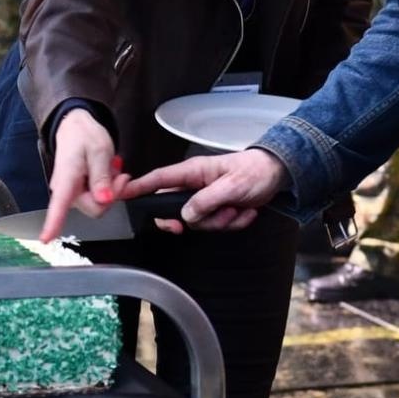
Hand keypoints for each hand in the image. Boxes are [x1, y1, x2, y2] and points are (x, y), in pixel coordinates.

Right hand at [40, 109, 128, 241]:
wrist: (76, 127)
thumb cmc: (84, 136)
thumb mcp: (99, 150)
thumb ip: (101, 175)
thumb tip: (104, 199)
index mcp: (67, 179)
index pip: (59, 204)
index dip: (53, 223)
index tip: (45, 239)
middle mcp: (67, 191)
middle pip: (95, 207)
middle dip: (113, 194)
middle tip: (121, 174)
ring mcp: (74, 194)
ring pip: (100, 203)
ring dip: (113, 189)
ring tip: (113, 168)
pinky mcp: (81, 194)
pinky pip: (100, 198)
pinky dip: (112, 188)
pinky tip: (115, 174)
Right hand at [122, 148, 287, 232]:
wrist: (277, 175)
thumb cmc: (255, 170)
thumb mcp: (232, 185)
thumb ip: (206, 200)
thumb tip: (186, 215)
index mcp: (193, 172)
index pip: (159, 179)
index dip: (138, 187)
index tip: (121, 194)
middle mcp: (195, 185)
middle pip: (175, 210)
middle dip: (192, 221)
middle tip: (201, 221)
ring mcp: (206, 199)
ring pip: (198, 222)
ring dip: (220, 222)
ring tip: (237, 208)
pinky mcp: (217, 210)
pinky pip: (216, 226)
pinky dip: (233, 223)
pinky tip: (245, 212)